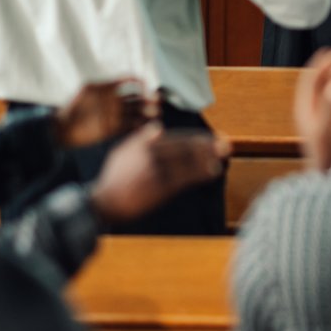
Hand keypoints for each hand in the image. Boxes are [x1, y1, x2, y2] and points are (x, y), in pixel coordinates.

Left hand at [55, 80, 156, 149]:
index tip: (146, 86)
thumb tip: (125, 83)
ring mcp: (115, 115)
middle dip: (148, 99)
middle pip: (136, 98)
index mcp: (109, 90)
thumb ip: (107, 86)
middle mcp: (114, 102)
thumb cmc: (74, 107)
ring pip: (136, 112)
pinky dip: (140, 125)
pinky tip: (147, 125)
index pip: (129, 82)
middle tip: (157, 102)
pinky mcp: (114, 129)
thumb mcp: (88, 90)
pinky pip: (131, 126)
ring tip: (156, 114)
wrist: (64, 128)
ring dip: (147, 112)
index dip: (140, 83)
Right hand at [89, 124, 231, 225]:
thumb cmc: (114, 177)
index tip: (211, 138)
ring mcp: (154, 171)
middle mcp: (149, 154)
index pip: (175, 138)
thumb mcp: (123, 152)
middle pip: (184, 147)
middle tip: (225, 143)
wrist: (104, 202)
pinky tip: (212, 171)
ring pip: (186, 161)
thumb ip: (141, 139)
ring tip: (222, 156)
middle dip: (206, 145)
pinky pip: (183, 178)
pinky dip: (199, 173)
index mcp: (142, 143)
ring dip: (207, 157)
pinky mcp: (157, 187)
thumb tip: (159, 127)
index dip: (195, 138)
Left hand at [294, 48, 330, 171]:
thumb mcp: (327, 128)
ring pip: (322, 92)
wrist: (325, 181)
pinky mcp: (325, 127)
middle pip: (316, 84)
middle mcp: (308, 113)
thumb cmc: (324, 157)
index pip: (309, 80)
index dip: (321, 64)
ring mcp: (316, 120)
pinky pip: (329, 102)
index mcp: (303, 110)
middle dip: (327, 68)